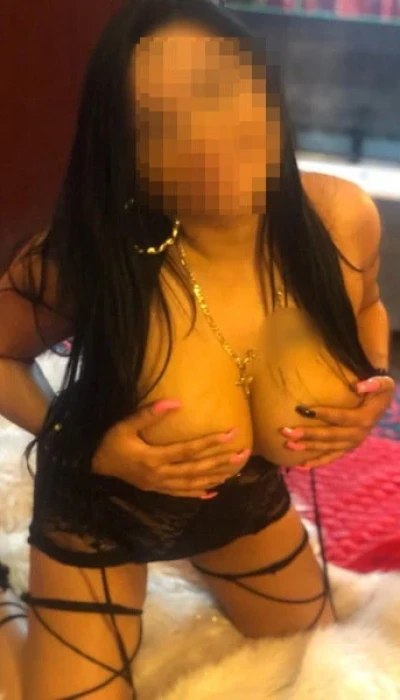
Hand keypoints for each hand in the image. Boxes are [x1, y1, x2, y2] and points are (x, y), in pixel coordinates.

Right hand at [93, 400, 249, 497]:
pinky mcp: (156, 491)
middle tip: (243, 453)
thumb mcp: (125, 425)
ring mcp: (159, 486)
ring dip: (216, 477)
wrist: (92, 467)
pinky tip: (214, 492)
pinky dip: (199, 494)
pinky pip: (181, 494)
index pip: (188, 451)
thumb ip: (148, 414)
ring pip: (193, 484)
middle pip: (196, 470)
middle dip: (221, 462)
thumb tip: (175, 401)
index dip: (210, 443)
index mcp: (153, 458)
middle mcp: (160, 475)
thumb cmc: (109, 443)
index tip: (231, 434)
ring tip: (236, 470)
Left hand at [281, 375, 394, 469]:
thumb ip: (374, 384)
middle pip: (330, 435)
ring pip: (327, 447)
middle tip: (286, 431)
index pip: (341, 417)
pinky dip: (316, 462)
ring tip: (288, 444)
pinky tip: (300, 466)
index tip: (302, 409)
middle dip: (307, 434)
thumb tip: (357, 386)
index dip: (323, 414)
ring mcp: (351, 444)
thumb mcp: (383, 384)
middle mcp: (358, 434)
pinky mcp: (346, 448)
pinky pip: (331, 457)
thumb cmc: (378, 391)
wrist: (381, 405)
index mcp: (365, 418)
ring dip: (307, 447)